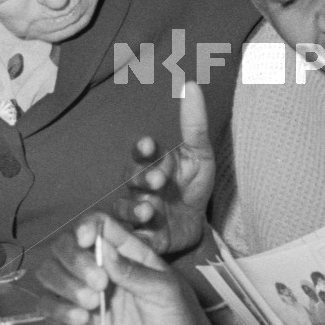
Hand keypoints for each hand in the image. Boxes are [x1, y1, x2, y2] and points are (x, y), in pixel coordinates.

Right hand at [36, 213, 244, 324]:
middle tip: (99, 284)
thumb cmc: (179, 319)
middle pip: (65, 245)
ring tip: (92, 303)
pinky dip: (57, 309)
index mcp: (127, 251)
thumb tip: (105, 250)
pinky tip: (82, 319)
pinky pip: (47, 306)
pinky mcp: (76, 320)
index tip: (87, 240)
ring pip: (50, 273)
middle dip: (75, 260)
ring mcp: (86, 293)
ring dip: (64, 284)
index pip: (98, 225)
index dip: (86, 226)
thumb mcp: (165, 291)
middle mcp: (102, 267)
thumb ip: (134, 271)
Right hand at [113, 81, 214, 255]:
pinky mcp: (140, 238)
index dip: (143, 149)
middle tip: (158, 180)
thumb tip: (192, 85)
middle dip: (142, 179)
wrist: (196, 224)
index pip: (141, 153)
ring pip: (124, 209)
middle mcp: (138, 187)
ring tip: (149, 210)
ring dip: (134, 209)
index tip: (150, 144)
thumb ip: (194, 125)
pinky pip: (131, 239)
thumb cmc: (192, 185)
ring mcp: (136, 212)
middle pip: (130, 180)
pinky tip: (143, 238)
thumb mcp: (200, 156)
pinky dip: (136, 239)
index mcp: (151, 164)